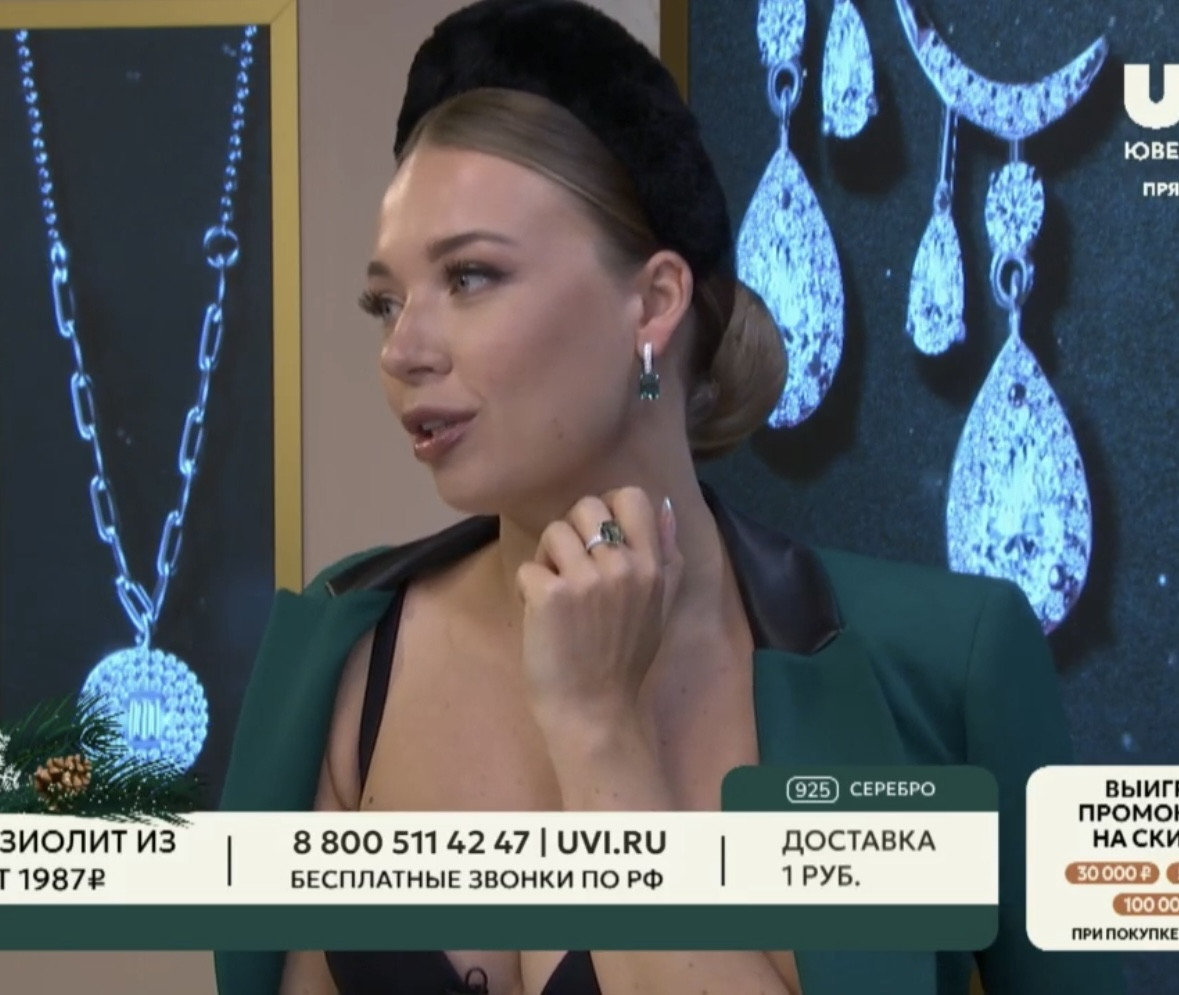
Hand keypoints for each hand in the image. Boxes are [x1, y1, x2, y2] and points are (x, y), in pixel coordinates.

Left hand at [515, 487, 681, 735]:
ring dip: (547, 559)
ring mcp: (585, 580)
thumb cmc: (626, 660)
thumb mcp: (660, 606)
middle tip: (571, 569)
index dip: (607, 508)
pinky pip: (528, 567)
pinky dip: (526, 588)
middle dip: (572, 533)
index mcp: (652, 565)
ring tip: (554, 592)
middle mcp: (622, 566)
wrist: (596, 711)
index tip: (596, 538)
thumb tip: (666, 508)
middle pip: (585, 507)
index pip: (631, 497)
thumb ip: (667, 556)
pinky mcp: (550, 596)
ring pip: (553, 532)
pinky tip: (539, 614)